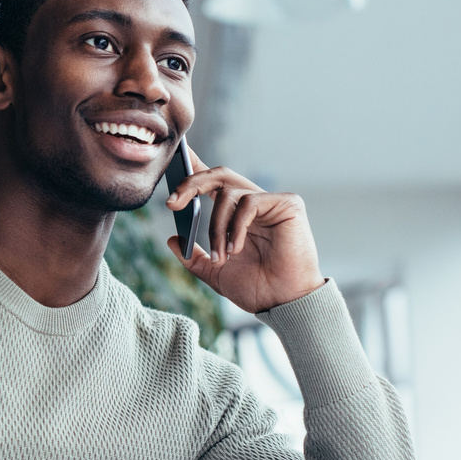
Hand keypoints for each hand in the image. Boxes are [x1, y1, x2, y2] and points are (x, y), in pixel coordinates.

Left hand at [164, 148, 324, 313]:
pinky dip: (236, 227)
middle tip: (172, 203)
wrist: (284, 304)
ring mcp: (272, 202)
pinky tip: (236, 248)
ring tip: (222, 256)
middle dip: (191, 183)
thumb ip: (194, 257)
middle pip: (219, 175)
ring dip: (216, 227)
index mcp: (238, 215)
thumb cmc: (257, 289)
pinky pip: (249, 203)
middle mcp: (254, 204)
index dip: (195, 167)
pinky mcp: (288, 204)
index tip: (176, 155)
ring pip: (230, 192)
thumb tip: (171, 240)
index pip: (214, 183)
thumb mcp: (216, 273)